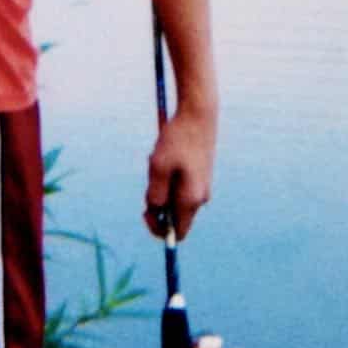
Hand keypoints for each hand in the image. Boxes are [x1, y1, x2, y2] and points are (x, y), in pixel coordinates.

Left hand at [143, 104, 216, 240]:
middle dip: (158, 203)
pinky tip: (167, 154)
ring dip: (162, 186)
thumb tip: (156, 213)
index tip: (145, 211)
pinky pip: (179, 186)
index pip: (177, 233)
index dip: (159, 229)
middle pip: (175, 216)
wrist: (198, 114)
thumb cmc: (176, 139)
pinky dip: (168, 176)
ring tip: (159, 160)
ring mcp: (203, 187)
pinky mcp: (201, 176)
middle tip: (151, 177)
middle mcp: (201, 198)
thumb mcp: (158, 166)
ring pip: (175, 198)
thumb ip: (155, 194)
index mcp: (191, 199)